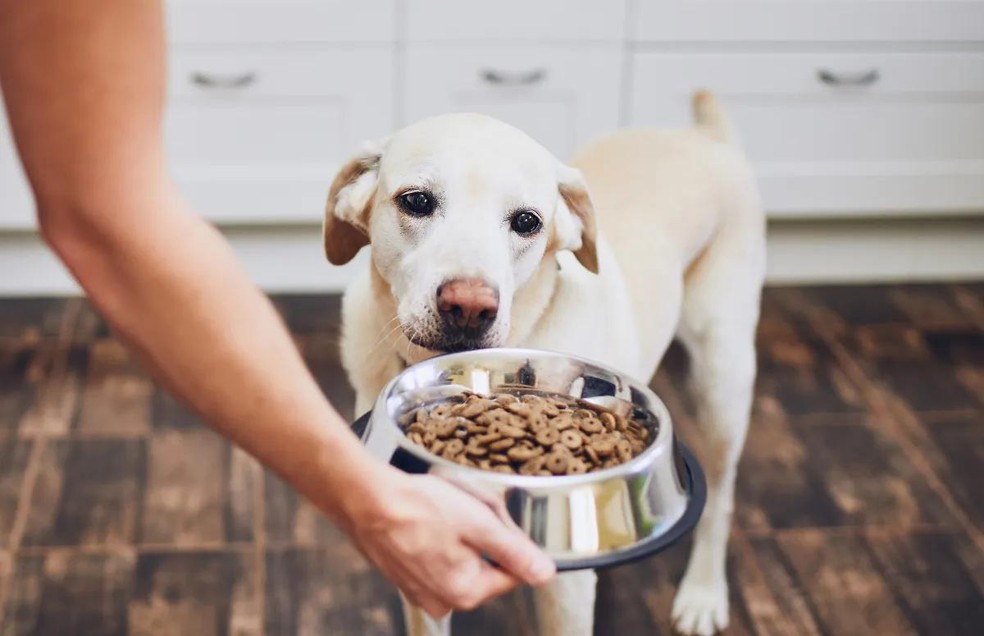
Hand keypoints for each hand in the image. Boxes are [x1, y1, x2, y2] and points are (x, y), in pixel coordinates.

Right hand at [342, 468, 555, 617]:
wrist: (365, 498)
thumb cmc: (419, 507)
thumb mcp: (480, 523)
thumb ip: (516, 552)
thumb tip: (545, 574)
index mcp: (466, 592)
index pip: (513, 572)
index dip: (509, 538)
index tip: (492, 516)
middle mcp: (442, 600)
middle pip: (486, 563)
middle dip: (482, 533)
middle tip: (466, 506)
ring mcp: (420, 589)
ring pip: (461, 556)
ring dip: (459, 531)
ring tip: (442, 507)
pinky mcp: (404, 574)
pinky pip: (435, 554)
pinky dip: (436, 533)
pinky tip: (426, 514)